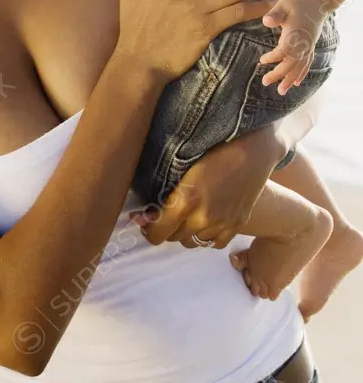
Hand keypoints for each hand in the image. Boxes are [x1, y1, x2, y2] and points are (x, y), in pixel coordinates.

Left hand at [130, 126, 280, 248]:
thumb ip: (164, 192)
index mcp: (184, 201)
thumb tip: (142, 216)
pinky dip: (206, 236)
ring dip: (186, 232)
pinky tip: (205, 221)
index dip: (148, 230)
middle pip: (174, 238)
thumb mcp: (182, 167)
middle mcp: (202, 218)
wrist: (252, 151)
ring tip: (186, 215)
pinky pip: (214, 244)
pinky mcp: (236, 226)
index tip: (146, 222)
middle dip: (167, 228)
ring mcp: (221, 225)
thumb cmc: (213, 150)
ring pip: (193, 242)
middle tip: (166, 214)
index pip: (157, 233)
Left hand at [259, 0, 325, 94]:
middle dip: (279, 74)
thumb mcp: (284, 4)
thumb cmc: (298, 1)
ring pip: (300, 66)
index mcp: (295, 33)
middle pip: (291, 63)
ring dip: (290, 79)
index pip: (284, 50)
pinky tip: (296, 83)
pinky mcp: (310, 46)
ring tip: (281, 91)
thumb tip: (266, 21)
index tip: (262, 61)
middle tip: (265, 82)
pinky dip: (301, 73)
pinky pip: (307, 63)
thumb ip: (275, 14)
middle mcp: (303, 42)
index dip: (274, 58)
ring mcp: (308, 45)